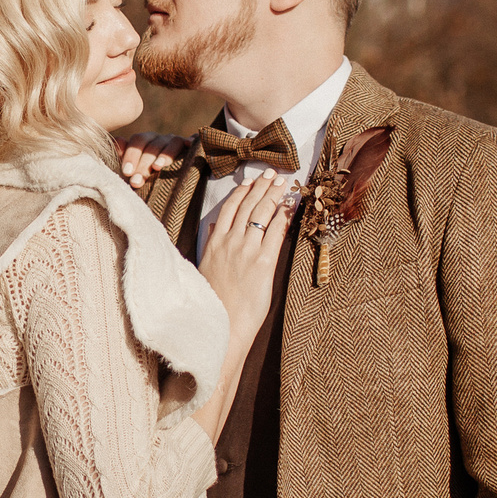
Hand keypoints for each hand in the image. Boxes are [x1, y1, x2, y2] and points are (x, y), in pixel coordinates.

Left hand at [116, 132, 184, 189]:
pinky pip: (187, 142)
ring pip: (169, 143)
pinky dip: (188, 141)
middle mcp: (157, 139)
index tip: (127, 172)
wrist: (164, 182)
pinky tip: (189, 144)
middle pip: (151, 145)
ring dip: (164, 156)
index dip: (131, 155)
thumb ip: (122, 157)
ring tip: (157, 168)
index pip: (137, 142)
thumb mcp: (130, 169)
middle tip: (136, 182)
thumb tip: (116, 144)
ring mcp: (172, 141)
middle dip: (143, 164)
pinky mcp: (186, 146)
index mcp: (142, 141)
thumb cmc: (140, 176)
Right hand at [196, 175, 292, 341]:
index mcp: (215, 243)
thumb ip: (211, 245)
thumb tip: (213, 229)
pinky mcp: (263, 262)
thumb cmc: (214, 302)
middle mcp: (230, 242)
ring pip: (261, 213)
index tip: (252, 181)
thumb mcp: (205, 268)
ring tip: (283, 183)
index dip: (242, 192)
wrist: (222, 324)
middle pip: (248, 205)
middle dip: (262, 186)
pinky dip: (284, 216)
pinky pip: (276, 231)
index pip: (230, 208)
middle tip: (272, 173)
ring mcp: (247, 250)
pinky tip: (291, 206)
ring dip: (274, 195)